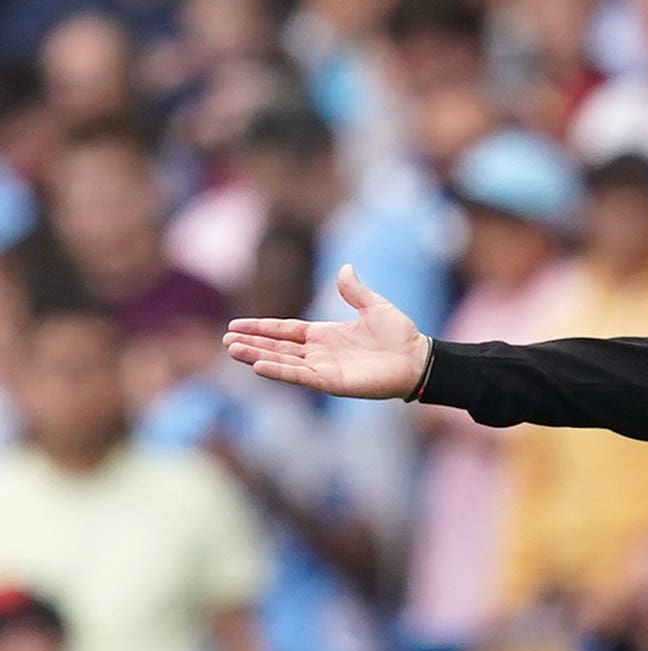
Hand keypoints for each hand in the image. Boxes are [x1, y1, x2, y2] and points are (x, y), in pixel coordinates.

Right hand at [224, 264, 430, 399]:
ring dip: (257, 356)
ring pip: (282, 361)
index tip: (236, 325)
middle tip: (225, 340)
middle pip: (277, 347)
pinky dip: (279, 371)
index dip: (262, 328)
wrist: (418, 359)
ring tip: (232, 350)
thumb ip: (354, 290)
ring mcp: (323, 368)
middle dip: (252, 343)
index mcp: (325, 334)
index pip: (285, 331)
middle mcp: (320, 352)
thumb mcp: (374, 306)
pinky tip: (258, 366)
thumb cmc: (399, 335)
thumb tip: (344, 268)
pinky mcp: (331, 382)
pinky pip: (299, 376)